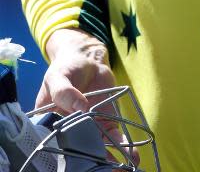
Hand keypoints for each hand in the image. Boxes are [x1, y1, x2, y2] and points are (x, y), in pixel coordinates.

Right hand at [36, 29, 138, 163]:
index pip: (56, 145)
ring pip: (97, 147)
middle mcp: (70, 130)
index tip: (79, 163)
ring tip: (123, 169)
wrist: (87, 58)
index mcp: (51, 124)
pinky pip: (112, 134)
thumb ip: (64, 91)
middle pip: (78, 152)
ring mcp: (89, 126)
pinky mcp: (105, 119)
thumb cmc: (66, 68)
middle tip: (105, 171)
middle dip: (91, 163)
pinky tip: (131, 154)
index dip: (67, 157)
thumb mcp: (58, 76)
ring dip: (110, 160)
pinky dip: (121, 144)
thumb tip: (80, 106)